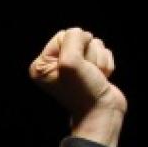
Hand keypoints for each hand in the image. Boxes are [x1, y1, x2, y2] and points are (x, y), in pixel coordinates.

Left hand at [28, 27, 127, 146]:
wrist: (101, 113)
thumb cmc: (83, 91)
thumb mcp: (70, 62)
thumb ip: (72, 39)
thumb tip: (81, 34)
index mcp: (42, 64)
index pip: (64, 35)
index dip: (76, 46)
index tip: (77, 67)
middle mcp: (55, 65)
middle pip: (80, 38)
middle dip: (89, 54)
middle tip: (87, 73)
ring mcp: (74, 67)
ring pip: (94, 44)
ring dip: (99, 60)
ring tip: (94, 77)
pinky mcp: (90, 69)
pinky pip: (103, 52)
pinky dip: (105, 64)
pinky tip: (100, 78)